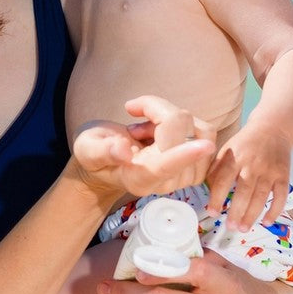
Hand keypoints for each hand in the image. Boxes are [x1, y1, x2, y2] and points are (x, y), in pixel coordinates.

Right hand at [72, 96, 214, 198]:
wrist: (107, 163)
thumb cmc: (95, 153)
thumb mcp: (87, 149)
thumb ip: (103, 150)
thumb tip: (123, 150)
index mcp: (139, 178)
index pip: (165, 166)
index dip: (183, 154)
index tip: (203, 146)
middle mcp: (166, 181)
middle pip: (181, 134)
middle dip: (158, 111)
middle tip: (134, 117)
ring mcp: (185, 176)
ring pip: (199, 131)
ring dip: (172, 117)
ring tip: (148, 126)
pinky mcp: (198, 165)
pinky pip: (205, 132)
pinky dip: (185, 122)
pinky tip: (163, 128)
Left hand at [206, 122, 291, 229]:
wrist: (272, 129)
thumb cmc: (244, 143)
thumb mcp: (226, 149)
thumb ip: (216, 167)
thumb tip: (205, 188)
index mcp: (234, 157)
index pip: (222, 180)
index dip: (216, 198)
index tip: (212, 212)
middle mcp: (251, 164)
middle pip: (243, 191)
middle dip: (236, 211)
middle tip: (230, 227)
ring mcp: (269, 170)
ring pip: (261, 196)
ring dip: (252, 215)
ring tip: (243, 228)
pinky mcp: (283, 175)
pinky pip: (280, 196)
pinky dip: (274, 210)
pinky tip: (266, 221)